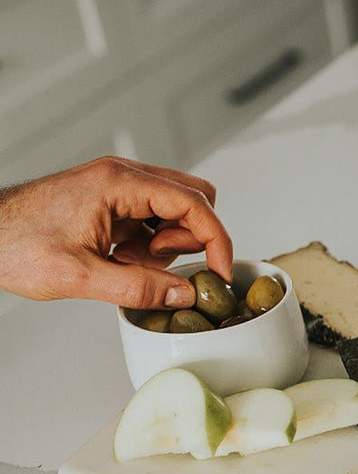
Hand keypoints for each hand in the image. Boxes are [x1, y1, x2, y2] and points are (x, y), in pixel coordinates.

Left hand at [0, 156, 232, 309]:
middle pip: (193, 199)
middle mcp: (121, 178)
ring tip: (128, 263)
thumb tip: (183, 295)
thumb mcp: (78, 277)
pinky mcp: (110, 203)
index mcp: (118, 183)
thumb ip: (137, 288)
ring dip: (167, 244)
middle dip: (191, 238)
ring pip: (175, 211)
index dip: (216, 240)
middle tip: (160, 264)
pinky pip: (151, 221)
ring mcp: (116, 189)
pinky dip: (148, 245)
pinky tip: (119, 259)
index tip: (220, 272)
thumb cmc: (13, 243)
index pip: (193, 204)